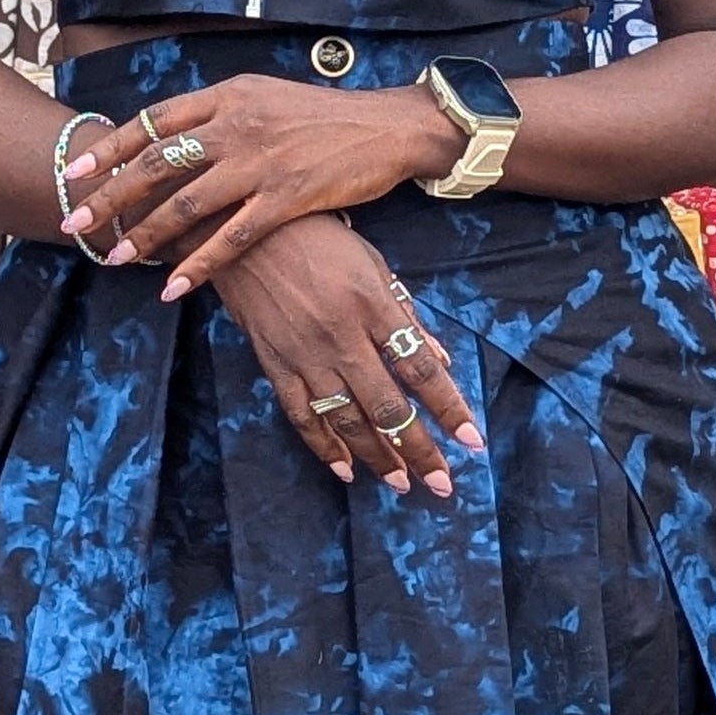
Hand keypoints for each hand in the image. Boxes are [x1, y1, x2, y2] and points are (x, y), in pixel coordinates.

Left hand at [59, 76, 459, 299]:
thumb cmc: (322, 115)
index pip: (154, 121)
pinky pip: (230, 238)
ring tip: (115, 257)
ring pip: (186, 203)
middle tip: (75, 222)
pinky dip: (198, 265)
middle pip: (157, 163)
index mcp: (228, 96)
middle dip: (110, 195)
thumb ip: (220, 113)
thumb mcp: (265, 96)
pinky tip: (173, 286)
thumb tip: (171, 135)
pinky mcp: (286, 198)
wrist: (386, 126)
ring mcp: (260, 163)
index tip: (76, 170)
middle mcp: (236, 125)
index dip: (110, 147)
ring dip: (145, 234)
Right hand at [205, 213, 484, 496]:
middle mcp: (341, 336)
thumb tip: (440, 357)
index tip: (472, 442)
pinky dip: (323, 445)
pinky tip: (344, 467)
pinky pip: (301, 415)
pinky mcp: (274, 364)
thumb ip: (405, 312)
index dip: (449, 408)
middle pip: (388, 406)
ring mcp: (305, 354)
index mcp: (373, 304)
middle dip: (419, 450)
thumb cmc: (319, 238)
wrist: (243, 230)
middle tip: (441, 484)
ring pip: (347, 419)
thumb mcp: (372, 263)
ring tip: (401, 483)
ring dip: (378, 456)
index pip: (420, 367)